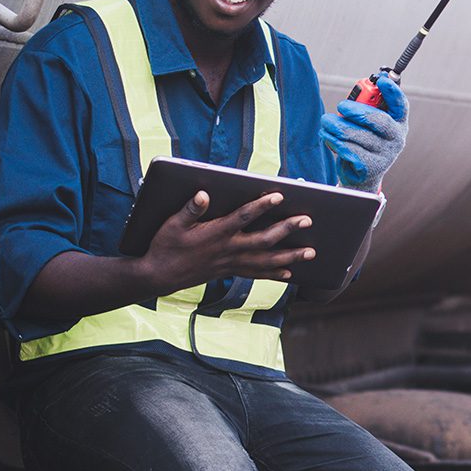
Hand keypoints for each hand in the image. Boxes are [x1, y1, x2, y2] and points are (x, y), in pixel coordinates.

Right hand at [137, 191, 315, 294]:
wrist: (159, 276)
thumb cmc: (165, 245)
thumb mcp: (172, 224)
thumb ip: (190, 209)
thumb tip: (202, 194)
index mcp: (216, 234)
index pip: (243, 217)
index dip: (261, 205)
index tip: (279, 195)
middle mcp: (228, 250)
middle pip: (263, 239)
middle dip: (287, 229)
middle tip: (307, 220)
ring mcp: (231, 263)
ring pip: (266, 260)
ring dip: (290, 256)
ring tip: (311, 252)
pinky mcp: (230, 272)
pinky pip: (257, 274)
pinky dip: (274, 273)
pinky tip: (289, 273)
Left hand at [319, 73, 407, 191]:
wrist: (361, 177)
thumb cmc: (364, 142)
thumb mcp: (368, 123)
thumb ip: (366, 107)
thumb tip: (359, 92)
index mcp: (398, 123)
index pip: (401, 105)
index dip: (393, 92)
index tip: (382, 80)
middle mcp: (396, 138)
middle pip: (379, 120)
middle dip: (357, 110)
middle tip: (341, 105)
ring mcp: (385, 155)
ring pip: (359, 135)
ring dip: (338, 126)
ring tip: (326, 121)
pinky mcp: (371, 167)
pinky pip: (350, 149)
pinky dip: (335, 141)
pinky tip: (327, 136)